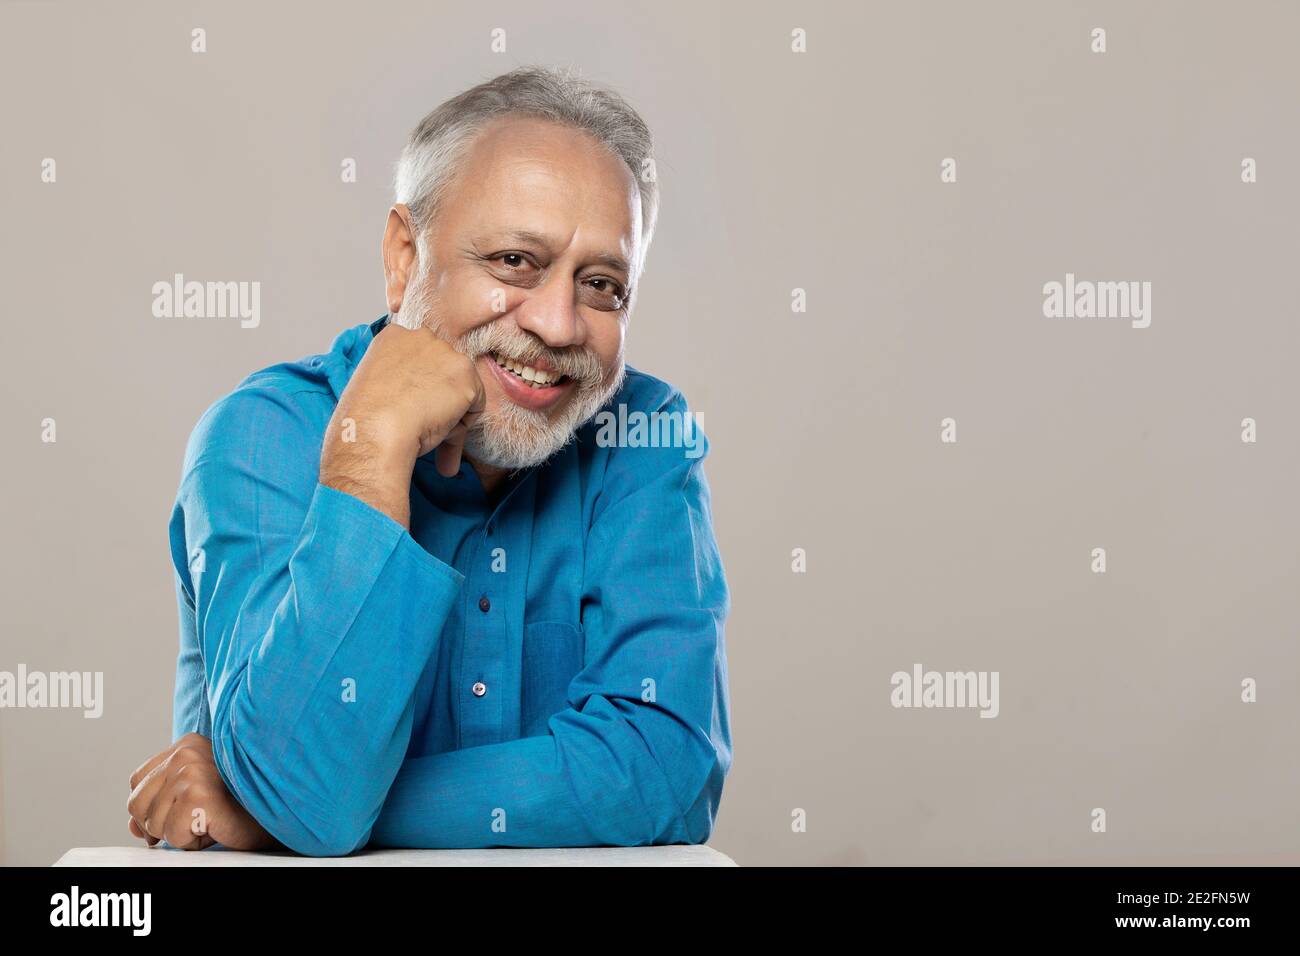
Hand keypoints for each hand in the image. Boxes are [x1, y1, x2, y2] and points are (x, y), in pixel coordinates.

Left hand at [127, 733, 278, 851]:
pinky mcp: (197, 795)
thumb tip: (133, 825)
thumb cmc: (245, 803)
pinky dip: (192, 841)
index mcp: (186, 745)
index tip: (175, 816)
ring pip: (152, 823)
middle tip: (197, 819)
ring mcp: (190, 771)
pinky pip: (172, 835)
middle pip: (137, 804)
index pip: (137, 781)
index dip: (149, 807)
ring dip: (180, 833)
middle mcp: (185, 753)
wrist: (281, 808)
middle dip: (161, 823)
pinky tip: (215, 825)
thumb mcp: (196, 796)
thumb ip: (162, 802)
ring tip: (211, 819)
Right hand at [320, 323, 485, 526]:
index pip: (421, 361)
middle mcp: (422, 335)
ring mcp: (446, 353)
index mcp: (394, 336)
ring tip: (426, 425)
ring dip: (450, 411)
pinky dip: (462, 424)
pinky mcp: (466, 374)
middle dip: (438, 398)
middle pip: (443, 372)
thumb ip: (401, 380)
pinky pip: (475, 406)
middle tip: (419, 421)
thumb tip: (420, 401)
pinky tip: (439, 425)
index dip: (418, 388)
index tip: (408, 406)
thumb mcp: (377, 386)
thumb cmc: (368, 419)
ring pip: (460, 389)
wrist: (377, 431)